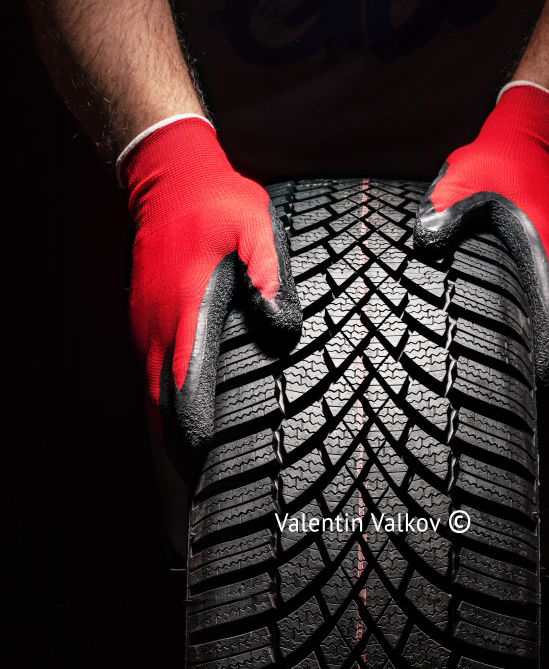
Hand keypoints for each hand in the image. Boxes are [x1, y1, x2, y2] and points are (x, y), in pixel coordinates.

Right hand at [120, 115, 301, 476]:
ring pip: (153, 399)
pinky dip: (166, 409)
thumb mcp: (257, 229)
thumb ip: (271, 278)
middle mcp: (158, 328)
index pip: (185, 390)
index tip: (213, 468)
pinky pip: (152, 379)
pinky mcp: (147, 324)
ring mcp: (147, 328)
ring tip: (200, 475)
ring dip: (173, 435)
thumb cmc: (219, 204)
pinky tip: (187, 428)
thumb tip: (281, 329)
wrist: (170, 177)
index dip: (198, 434)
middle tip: (211, 491)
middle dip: (184, 451)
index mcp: (186, 312)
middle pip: (162, 408)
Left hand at [414, 82, 548, 383]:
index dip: (540, 367)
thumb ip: (444, 218)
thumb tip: (425, 243)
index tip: (521, 398)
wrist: (533, 131)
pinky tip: (507, 340)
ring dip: (534, 346)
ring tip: (503, 379)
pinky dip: (536, 324)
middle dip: (533, 366)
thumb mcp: (462, 185)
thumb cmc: (498, 160)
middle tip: (503, 399)